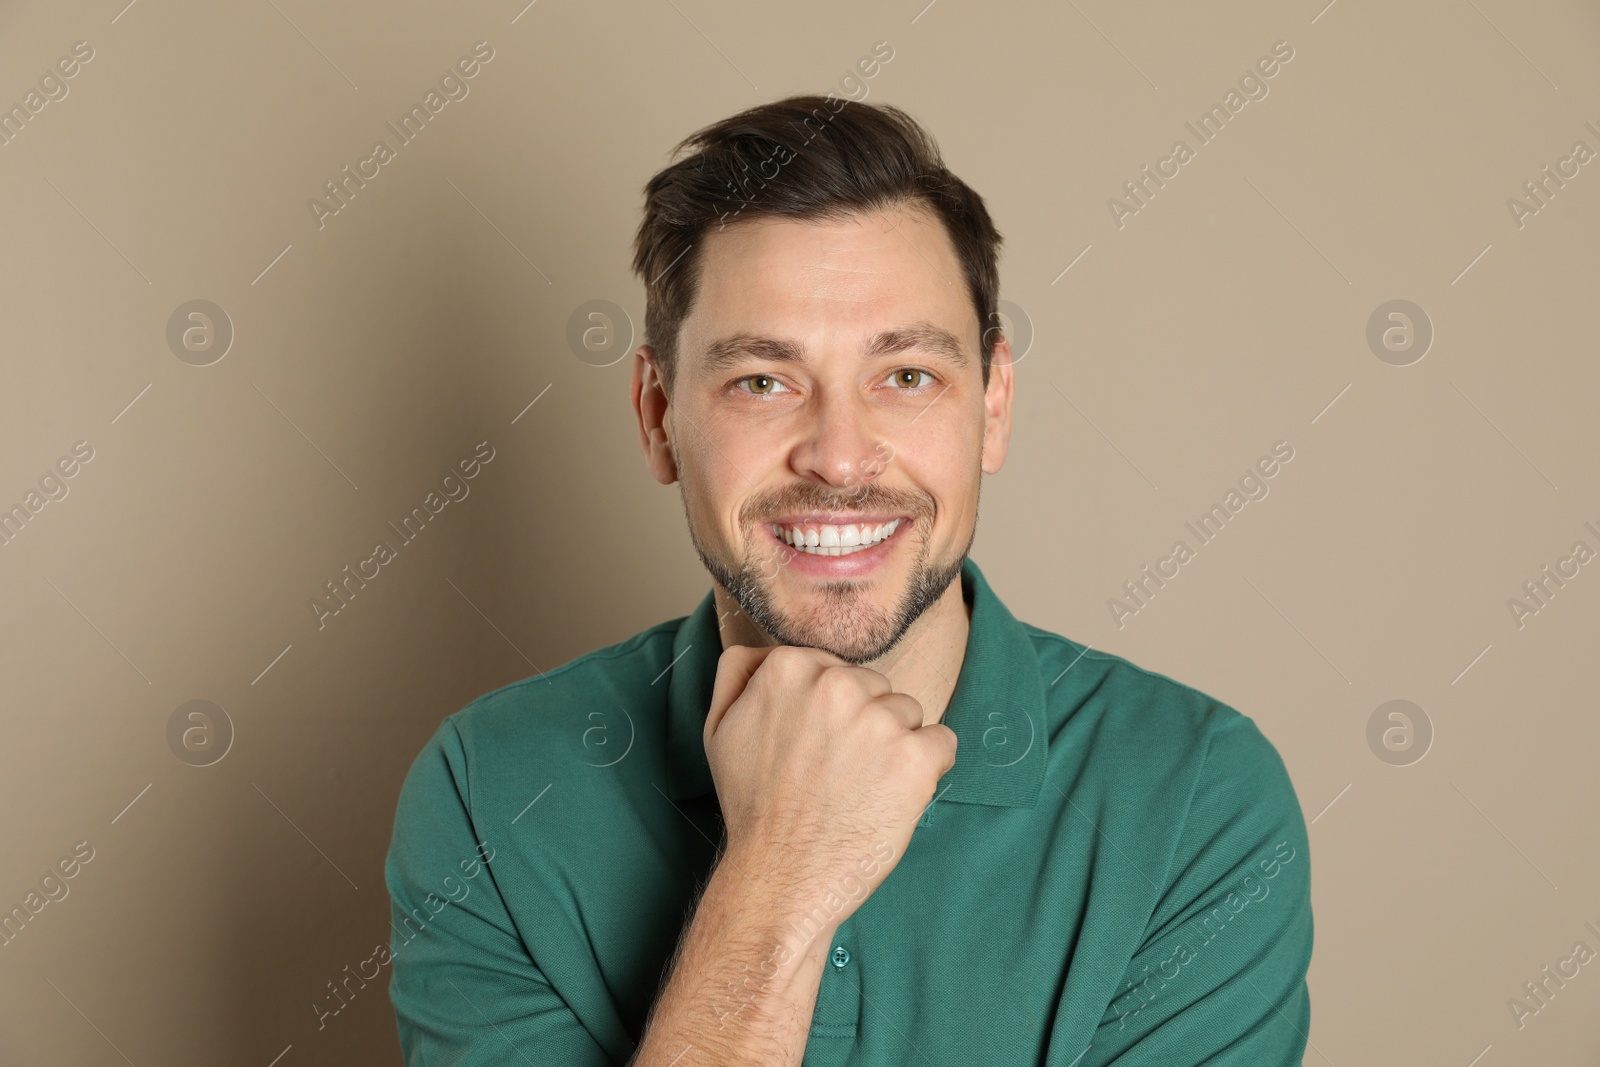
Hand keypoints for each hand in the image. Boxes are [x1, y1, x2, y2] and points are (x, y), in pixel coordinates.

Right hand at [702, 644, 957, 920]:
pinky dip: (927, 769)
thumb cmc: (753, 806)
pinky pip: (942, 743)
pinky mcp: (915, 756)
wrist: (780, 876)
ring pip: (908, 713)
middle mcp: (836, 683)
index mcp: (789, 666)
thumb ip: (739, 673)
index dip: (829, 713)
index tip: (813, 748)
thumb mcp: (720, 727)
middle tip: (834, 773)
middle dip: (863, 724)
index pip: (836, 670)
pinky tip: (892, 796)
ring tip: (860, 788)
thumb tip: (760, 649)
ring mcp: (879, 719)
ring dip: (894, 747)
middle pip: (875, 687)